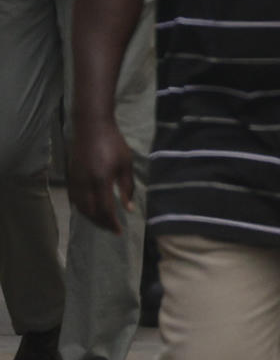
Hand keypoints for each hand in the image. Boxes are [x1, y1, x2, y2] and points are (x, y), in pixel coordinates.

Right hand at [69, 116, 135, 233]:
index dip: (112, 223)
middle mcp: (86, 184)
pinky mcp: (71, 178)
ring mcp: (75, 182)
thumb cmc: (113, 144)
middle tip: (113, 229)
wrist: (91, 128)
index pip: (105, 209)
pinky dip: (83, 210)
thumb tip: (128, 209)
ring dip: (92, 218)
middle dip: (102, 224)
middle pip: (91, 213)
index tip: (120, 231)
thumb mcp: (126, 164)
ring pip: (81, 209)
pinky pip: (75, 201)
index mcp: (101, 180)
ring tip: (104, 222)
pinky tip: (92, 211)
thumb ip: (127, 187)